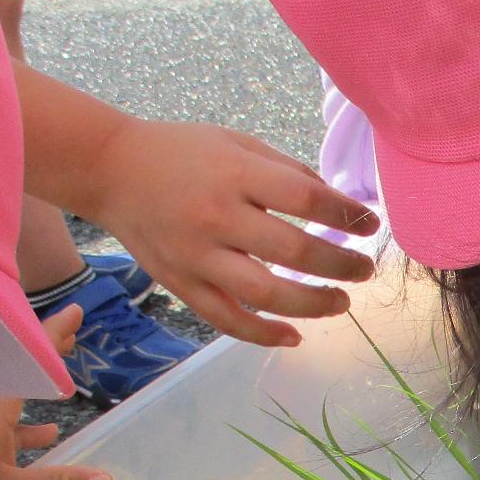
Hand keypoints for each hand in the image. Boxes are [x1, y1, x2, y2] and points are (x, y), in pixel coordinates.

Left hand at [0, 308, 114, 479]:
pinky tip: (41, 438)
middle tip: (70, 337)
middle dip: (44, 358)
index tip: (74, 311)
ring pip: (4, 402)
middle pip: (15, 374)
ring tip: (63, 390)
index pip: (29, 362)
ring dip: (32, 394)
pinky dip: (19, 427)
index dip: (54, 336)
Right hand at [93, 118, 380, 346]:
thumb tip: (339, 206)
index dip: (347, 215)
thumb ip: (288, 172)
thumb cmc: (183, 152)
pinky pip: (227, 320)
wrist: (109, 169)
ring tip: (341, 301)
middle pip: (294, 252)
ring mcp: (197, 255)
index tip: (369, 224)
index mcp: (236, 173)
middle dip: (341, 265)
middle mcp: (217, 216)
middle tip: (364, 269)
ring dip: (313, 304)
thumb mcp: (238, 143)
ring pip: (265, 294)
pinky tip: (295, 337)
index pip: (306, 199)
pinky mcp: (181, 283)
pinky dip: (264, 334)